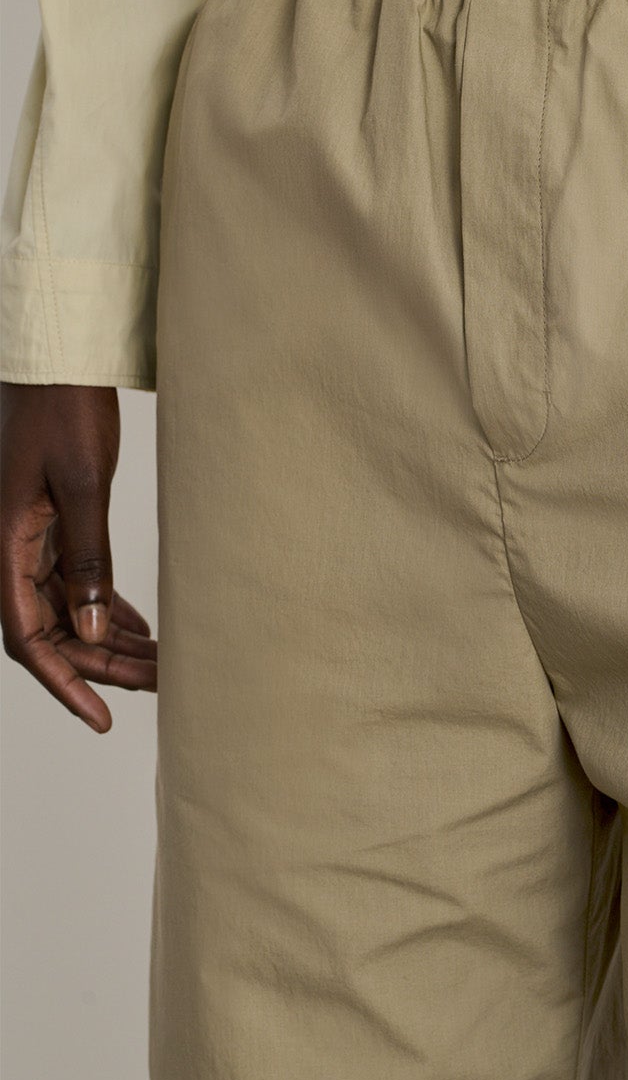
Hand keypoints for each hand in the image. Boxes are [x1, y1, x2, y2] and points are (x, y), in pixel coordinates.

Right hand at [1, 382, 156, 731]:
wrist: (57, 360)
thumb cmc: (63, 409)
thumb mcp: (82, 483)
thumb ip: (88, 556)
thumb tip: (96, 631)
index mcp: (7, 545)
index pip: (29, 638)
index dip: (64, 684)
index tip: (100, 719)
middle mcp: (13, 550)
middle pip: (53, 632)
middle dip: (102, 667)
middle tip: (159, 687)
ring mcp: (32, 539)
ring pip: (69, 611)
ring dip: (110, 642)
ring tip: (160, 666)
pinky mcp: (54, 524)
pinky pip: (76, 583)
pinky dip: (108, 609)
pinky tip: (142, 629)